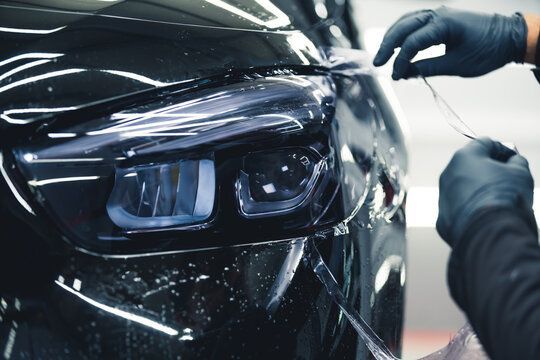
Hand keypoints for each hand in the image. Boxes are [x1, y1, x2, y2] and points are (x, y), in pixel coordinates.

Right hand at [373, 7, 527, 79]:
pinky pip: (414, 22)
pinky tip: (396, 45)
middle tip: (377, 63)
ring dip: (392, 38)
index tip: (396, 77)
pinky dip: (402, 33)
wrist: (508, 38)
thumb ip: (427, 68)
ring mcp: (437, 14)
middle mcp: (438, 14)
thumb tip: (405, 73)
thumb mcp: (456, 65)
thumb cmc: (486, 51)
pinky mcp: (438, 18)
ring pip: (405, 22)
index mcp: (444, 24)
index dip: (401, 61)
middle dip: (388, 46)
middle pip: (403, 27)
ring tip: (383, 55)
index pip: (412, 43)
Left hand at [437, 138, 533, 245]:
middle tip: (507, 181)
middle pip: (470, 166)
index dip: (502, 149)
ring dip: (478, 191)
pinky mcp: (442, 219)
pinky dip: (470, 211)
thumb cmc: (505, 198)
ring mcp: (442, 197)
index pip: (484, 144)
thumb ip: (516, 161)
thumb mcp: (521, 173)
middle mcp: (448, 174)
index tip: (513, 159)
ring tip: (498, 202)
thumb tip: (513, 161)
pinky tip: (485, 217)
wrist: (490, 231)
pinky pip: (459, 210)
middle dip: (488, 171)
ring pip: (462, 189)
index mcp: (464, 157)